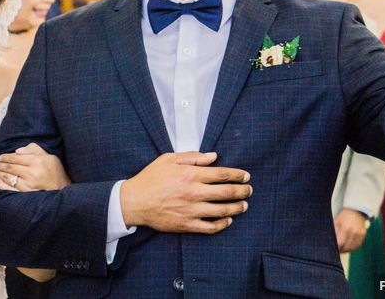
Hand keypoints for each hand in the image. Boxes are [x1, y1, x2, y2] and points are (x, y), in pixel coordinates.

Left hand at [0, 143, 70, 191]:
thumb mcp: (50, 157)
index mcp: (37, 161)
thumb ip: (34, 149)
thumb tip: (17, 151)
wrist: (63, 191)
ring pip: (8, 177)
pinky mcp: (26, 194)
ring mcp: (28, 185)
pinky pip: (9, 189)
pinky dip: (0, 184)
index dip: (5, 157)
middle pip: (10, 167)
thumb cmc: (56, 173)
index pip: (16, 157)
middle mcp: (32, 172)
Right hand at [120, 152, 251, 233]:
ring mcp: (191, 210)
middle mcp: (194, 192)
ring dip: (237, 208)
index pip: (222, 174)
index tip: (246, 176)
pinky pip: (210, 227)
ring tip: (244, 205)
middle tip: (249, 190)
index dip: (238, 175)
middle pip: (226, 192)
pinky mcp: (187, 224)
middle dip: (242, 191)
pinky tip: (228, 220)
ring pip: (222, 211)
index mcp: (190, 175)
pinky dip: (222, 224)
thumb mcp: (168, 159)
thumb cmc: (151, 178)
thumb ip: (193, 157)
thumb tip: (213, 157)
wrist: (134, 202)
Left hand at [333, 208, 367, 252]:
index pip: (340, 243)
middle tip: (337, 250)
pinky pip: (357, 246)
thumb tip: (330, 242)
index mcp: (345, 227)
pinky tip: (348, 247)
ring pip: (352, 248)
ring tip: (342, 249)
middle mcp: (353, 231)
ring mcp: (359, 234)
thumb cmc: (344, 216)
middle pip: (346, 247)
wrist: (356, 210)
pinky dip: (352, 248)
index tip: (333, 249)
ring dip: (346, 250)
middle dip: (341, 250)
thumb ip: (334, 231)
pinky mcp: (363, 235)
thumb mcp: (336, 221)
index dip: (336, 248)